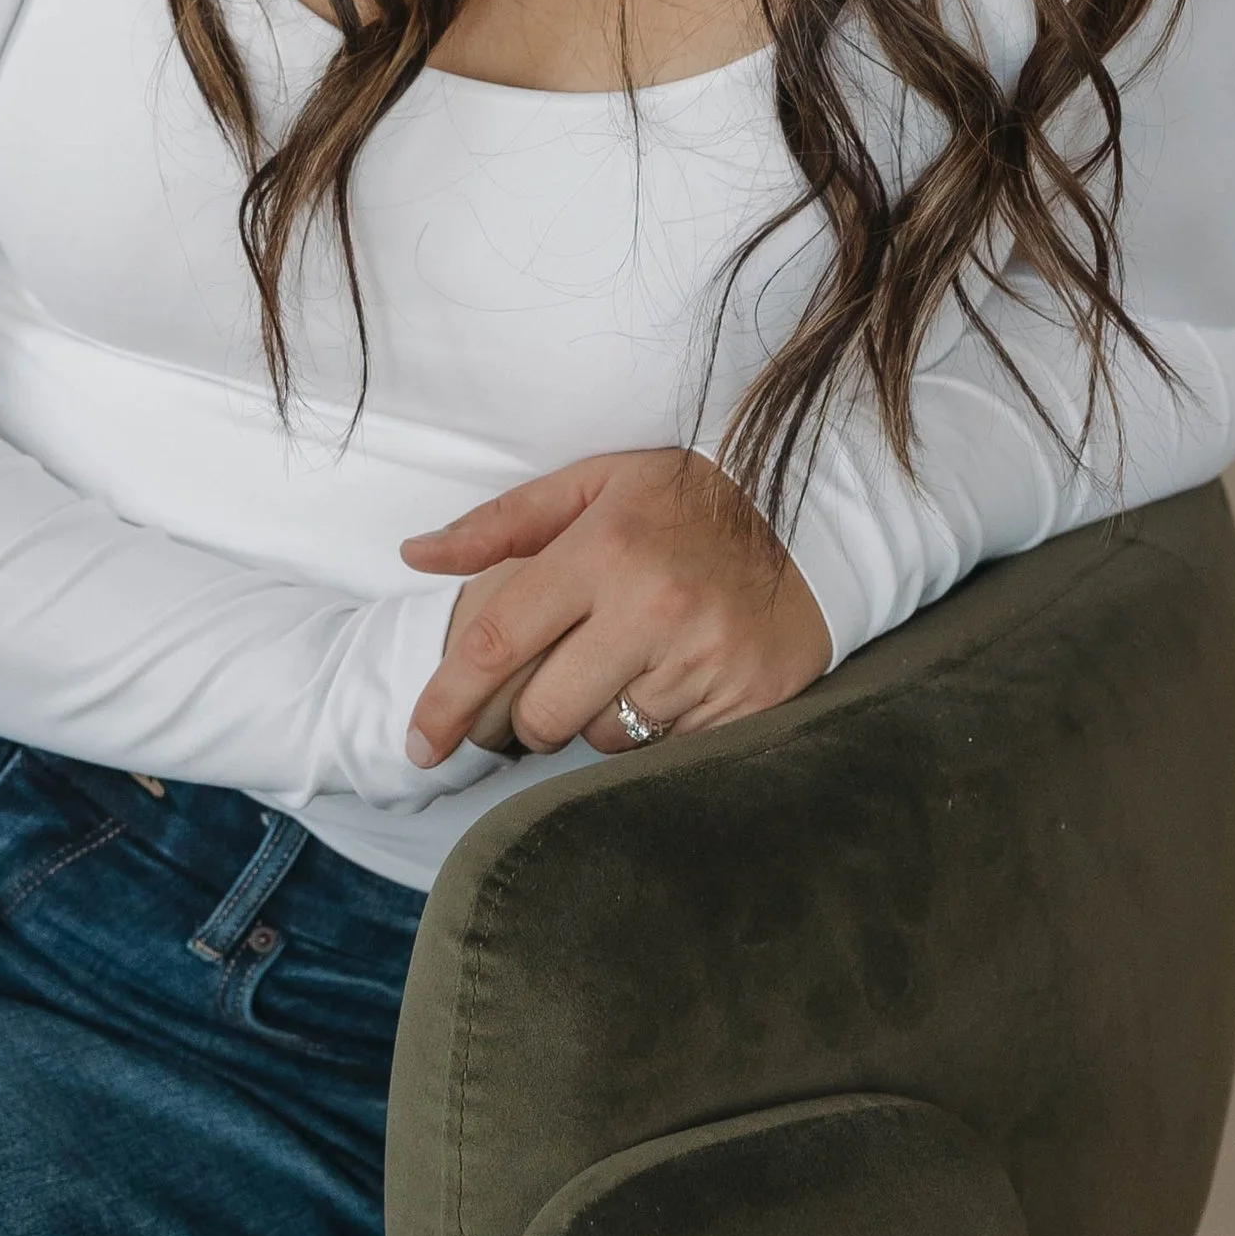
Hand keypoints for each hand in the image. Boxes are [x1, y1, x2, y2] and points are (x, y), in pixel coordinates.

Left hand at [399, 448, 832, 766]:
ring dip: (600, 716)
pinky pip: (665, 750)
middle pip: (544, 715)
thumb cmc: (686, 502)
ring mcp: (705, 662)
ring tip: (636, 660)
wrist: (820, 517)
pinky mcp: (747, 702)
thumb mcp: (596, 485)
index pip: (497, 644)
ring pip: (605, 738)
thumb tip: (414, 554)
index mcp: (604, 551)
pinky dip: (657, 726)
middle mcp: (653, 609)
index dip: (444, 704)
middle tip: (556, 679)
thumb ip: (500, 524)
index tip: (417, 743)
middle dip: (531, 717)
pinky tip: (677, 678)